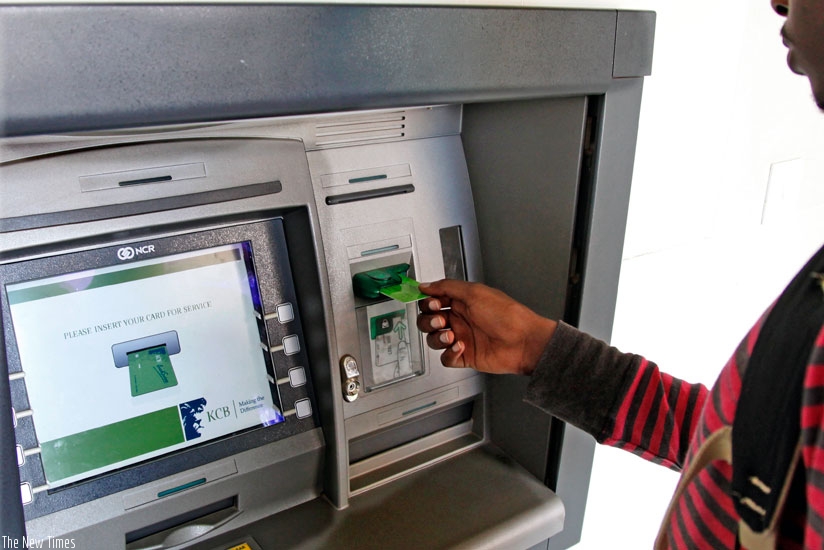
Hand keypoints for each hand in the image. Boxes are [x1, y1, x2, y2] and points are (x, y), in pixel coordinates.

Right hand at [416, 279, 556, 375]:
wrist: (524, 342)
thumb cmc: (506, 315)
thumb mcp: (474, 292)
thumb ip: (447, 287)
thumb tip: (426, 285)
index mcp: (461, 302)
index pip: (433, 301)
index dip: (428, 302)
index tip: (432, 303)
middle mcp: (460, 320)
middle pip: (429, 321)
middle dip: (429, 320)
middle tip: (440, 320)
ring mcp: (461, 338)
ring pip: (434, 339)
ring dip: (438, 337)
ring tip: (451, 335)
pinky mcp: (465, 356)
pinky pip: (446, 358)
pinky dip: (449, 353)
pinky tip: (460, 347)